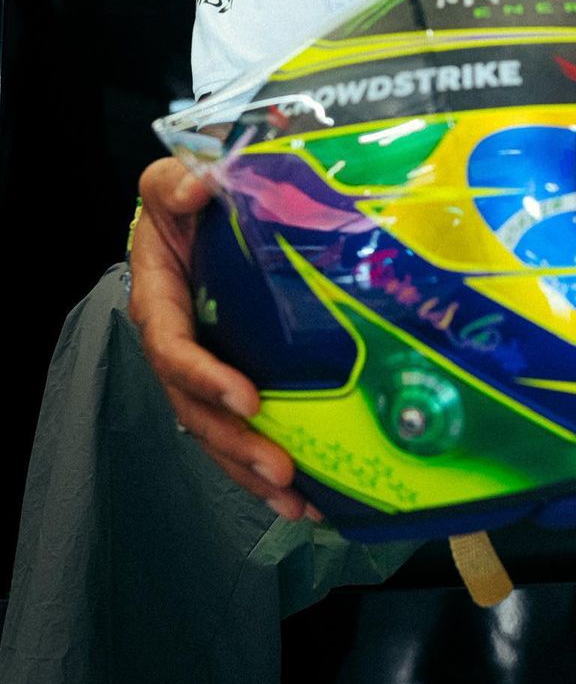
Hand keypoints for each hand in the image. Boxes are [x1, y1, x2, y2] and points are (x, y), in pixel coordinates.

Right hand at [129, 157, 317, 521]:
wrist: (193, 213)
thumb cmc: (180, 201)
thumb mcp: (168, 183)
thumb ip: (175, 183)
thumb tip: (198, 188)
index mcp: (158, 301)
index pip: (173, 350)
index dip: (204, 379)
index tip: (248, 399)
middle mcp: (175, 345)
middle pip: (196, 410)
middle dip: (235, 447)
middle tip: (280, 472)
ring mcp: (202, 368)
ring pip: (217, 432)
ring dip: (253, 471)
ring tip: (297, 502)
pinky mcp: (229, 378)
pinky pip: (242, 428)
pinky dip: (267, 463)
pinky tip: (307, 494)